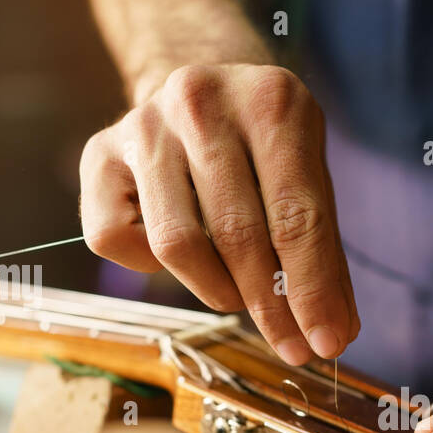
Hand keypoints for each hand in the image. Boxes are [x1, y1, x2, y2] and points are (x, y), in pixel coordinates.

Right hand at [79, 63, 358, 364]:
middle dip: (270, 305)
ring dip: (217, 289)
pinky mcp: (98, 153)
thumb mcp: (309, 178)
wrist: (200, 87)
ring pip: (178, 245)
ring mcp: (143, 125)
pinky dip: (151, 267)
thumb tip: (335, 331)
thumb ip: (323, 251)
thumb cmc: (265, 149)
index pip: (297, 217)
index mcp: (270, 102)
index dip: (312, 290)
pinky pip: (118, 239)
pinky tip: (183, 252)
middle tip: (292, 345)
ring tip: (240, 294)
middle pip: (238, 235)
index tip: (326, 343)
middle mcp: (200, 103)